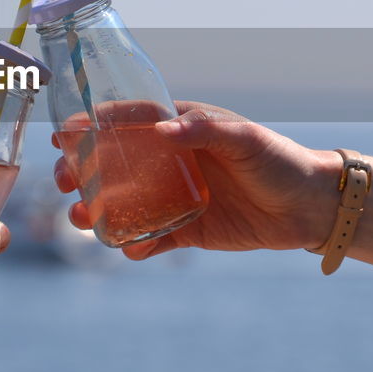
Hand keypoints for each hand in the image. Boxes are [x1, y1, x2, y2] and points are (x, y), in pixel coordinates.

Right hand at [53, 102, 335, 258]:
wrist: (310, 207)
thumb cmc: (279, 161)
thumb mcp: (244, 139)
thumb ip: (203, 131)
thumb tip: (163, 130)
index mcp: (181, 128)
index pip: (128, 122)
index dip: (92, 126)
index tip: (63, 135)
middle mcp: (171, 161)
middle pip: (114, 164)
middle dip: (82, 172)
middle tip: (62, 183)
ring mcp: (176, 196)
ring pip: (125, 203)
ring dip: (98, 211)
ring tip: (83, 219)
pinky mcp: (187, 229)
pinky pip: (151, 238)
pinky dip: (136, 245)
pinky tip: (130, 249)